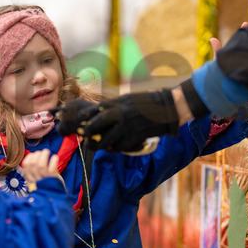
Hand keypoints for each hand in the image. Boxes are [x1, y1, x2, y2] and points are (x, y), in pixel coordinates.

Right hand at [20, 150, 59, 189]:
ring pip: (41, 165)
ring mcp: (44, 180)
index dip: (30, 157)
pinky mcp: (53, 180)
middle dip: (37, 155)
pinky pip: (52, 168)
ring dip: (44, 155)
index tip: (34, 154)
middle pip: (33, 164)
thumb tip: (35, 156)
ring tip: (47, 152)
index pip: (25, 165)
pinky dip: (53, 161)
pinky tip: (55, 157)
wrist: (55, 198)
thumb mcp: (37, 180)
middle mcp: (35, 179)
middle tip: (42, 152)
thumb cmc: (46, 187)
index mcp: (29, 179)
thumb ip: (34, 172)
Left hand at [53, 90, 179, 151]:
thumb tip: (99, 112)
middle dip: (87, 134)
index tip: (79, 124)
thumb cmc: (147, 102)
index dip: (84, 119)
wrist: (168, 107)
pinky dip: (116, 148)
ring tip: (98, 147)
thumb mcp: (127, 99)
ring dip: (100, 146)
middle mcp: (118, 114)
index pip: (93, 111)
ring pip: (105, 140)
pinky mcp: (134, 137)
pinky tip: (115, 147)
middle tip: (86, 139)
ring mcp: (126, 126)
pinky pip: (119, 147)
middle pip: (94, 127)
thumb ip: (113, 106)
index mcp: (116, 103)